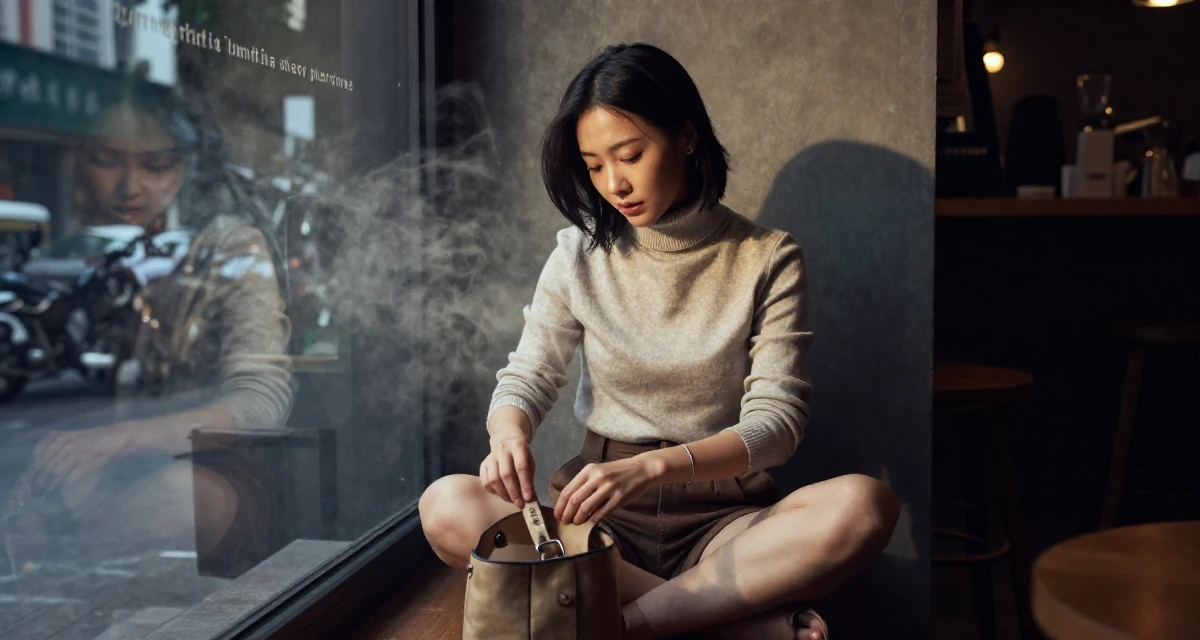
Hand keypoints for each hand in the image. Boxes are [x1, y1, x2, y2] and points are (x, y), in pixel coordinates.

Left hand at [15, 425, 134, 503]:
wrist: (117, 436)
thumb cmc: (94, 439)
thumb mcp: (72, 438)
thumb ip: (55, 448)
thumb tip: (39, 466)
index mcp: (59, 437)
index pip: (37, 455)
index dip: (30, 469)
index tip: (25, 481)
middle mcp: (64, 443)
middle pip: (43, 465)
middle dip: (35, 480)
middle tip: (31, 491)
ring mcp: (75, 452)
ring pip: (54, 472)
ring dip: (46, 485)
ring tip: (41, 493)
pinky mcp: (85, 462)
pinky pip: (68, 477)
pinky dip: (62, 484)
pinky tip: (60, 489)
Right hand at [479, 435, 535, 508]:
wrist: (505, 438)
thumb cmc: (521, 454)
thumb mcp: (529, 461)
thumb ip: (529, 478)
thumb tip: (530, 499)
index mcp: (518, 446)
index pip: (521, 467)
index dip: (525, 484)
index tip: (528, 498)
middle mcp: (502, 449)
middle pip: (506, 474)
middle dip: (513, 492)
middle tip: (519, 504)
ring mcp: (490, 456)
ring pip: (493, 479)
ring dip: (503, 494)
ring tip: (511, 500)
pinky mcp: (483, 463)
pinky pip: (485, 481)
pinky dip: (493, 491)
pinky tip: (501, 494)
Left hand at [554, 455, 660, 524]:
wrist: (641, 469)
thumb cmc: (618, 471)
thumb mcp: (599, 471)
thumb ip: (586, 483)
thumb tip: (570, 503)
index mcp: (589, 470)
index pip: (568, 490)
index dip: (560, 505)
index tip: (557, 515)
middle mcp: (597, 478)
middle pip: (574, 500)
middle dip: (566, 514)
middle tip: (565, 522)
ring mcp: (608, 488)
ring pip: (585, 508)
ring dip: (578, 519)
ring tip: (576, 523)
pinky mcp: (619, 498)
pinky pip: (601, 512)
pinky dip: (592, 520)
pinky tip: (590, 523)